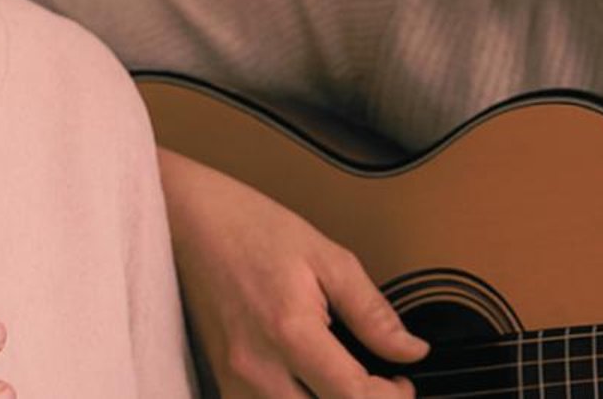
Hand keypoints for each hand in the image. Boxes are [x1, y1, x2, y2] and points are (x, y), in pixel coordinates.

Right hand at [158, 150, 426, 396]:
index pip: (352, 395)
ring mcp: (235, 377)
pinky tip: (311, 381)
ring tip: (347, 381)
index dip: (390, 398)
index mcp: (290, 330)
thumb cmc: (253, 228)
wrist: (193, 221)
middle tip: (382, 387)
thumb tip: (409, 349)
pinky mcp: (223, 378)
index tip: (402, 383)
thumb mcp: (328, 257)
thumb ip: (372, 312)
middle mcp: (257, 365)